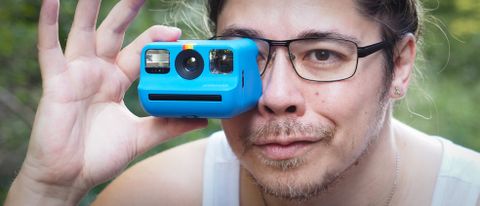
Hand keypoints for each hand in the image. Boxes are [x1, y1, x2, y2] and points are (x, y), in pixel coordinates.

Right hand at [7, 0, 206, 202]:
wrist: (70, 177)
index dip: (157, 41)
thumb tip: (200, 118)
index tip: (177, 33)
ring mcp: (76, 74)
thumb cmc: (99, 156)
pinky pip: (49, 50)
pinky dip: (48, 25)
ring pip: (83, 32)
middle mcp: (97, 72)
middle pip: (114, 33)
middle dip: (127, 11)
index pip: (140, 53)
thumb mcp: (142, 136)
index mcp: (116, 81)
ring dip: (89, 8)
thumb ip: (169, 125)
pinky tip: (50, 2)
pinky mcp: (57, 82)